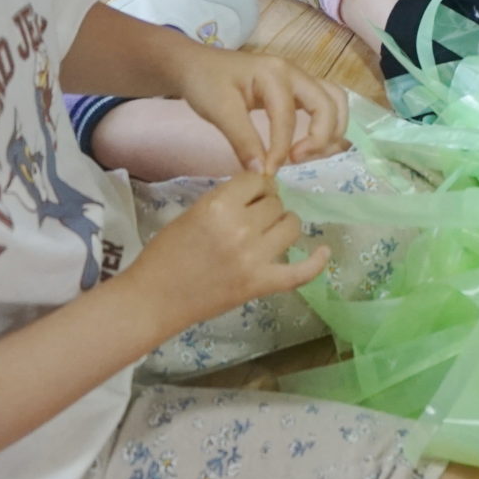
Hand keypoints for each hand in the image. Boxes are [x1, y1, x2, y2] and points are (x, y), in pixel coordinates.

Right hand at [122, 173, 328, 333]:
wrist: (154, 298)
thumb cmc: (166, 253)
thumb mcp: (192, 213)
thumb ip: (226, 199)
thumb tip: (260, 186)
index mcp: (218, 206)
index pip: (257, 180)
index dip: (256, 185)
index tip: (250, 194)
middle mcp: (241, 228)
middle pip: (275, 202)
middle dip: (266, 205)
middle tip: (253, 217)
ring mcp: (254, 258)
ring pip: (292, 225)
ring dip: (283, 224)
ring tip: (270, 231)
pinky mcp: (261, 284)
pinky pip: (300, 272)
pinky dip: (316, 262)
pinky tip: (324, 251)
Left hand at [174, 48, 350, 172]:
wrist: (195, 64)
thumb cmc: (205, 82)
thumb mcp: (219, 110)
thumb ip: (242, 141)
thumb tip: (262, 172)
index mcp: (274, 74)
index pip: (287, 117)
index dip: (281, 149)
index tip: (268, 173)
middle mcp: (294, 72)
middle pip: (327, 103)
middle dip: (320, 136)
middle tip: (297, 160)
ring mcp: (299, 78)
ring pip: (334, 100)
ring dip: (332, 128)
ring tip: (313, 153)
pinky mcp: (297, 87)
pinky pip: (325, 102)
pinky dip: (327, 122)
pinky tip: (313, 142)